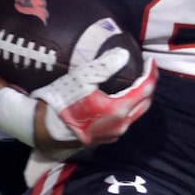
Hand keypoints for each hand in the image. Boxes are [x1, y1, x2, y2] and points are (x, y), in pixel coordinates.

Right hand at [32, 50, 155, 151]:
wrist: (44, 128)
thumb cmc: (62, 101)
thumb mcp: (83, 78)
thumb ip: (106, 65)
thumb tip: (124, 55)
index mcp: (119, 109)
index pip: (146, 88)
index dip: (151, 72)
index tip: (149, 60)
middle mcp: (121, 124)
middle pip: (145, 103)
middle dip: (148, 86)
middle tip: (145, 70)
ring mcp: (113, 134)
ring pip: (135, 114)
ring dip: (139, 98)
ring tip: (135, 82)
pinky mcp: (105, 138)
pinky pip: (124, 121)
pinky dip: (128, 108)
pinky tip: (120, 99)